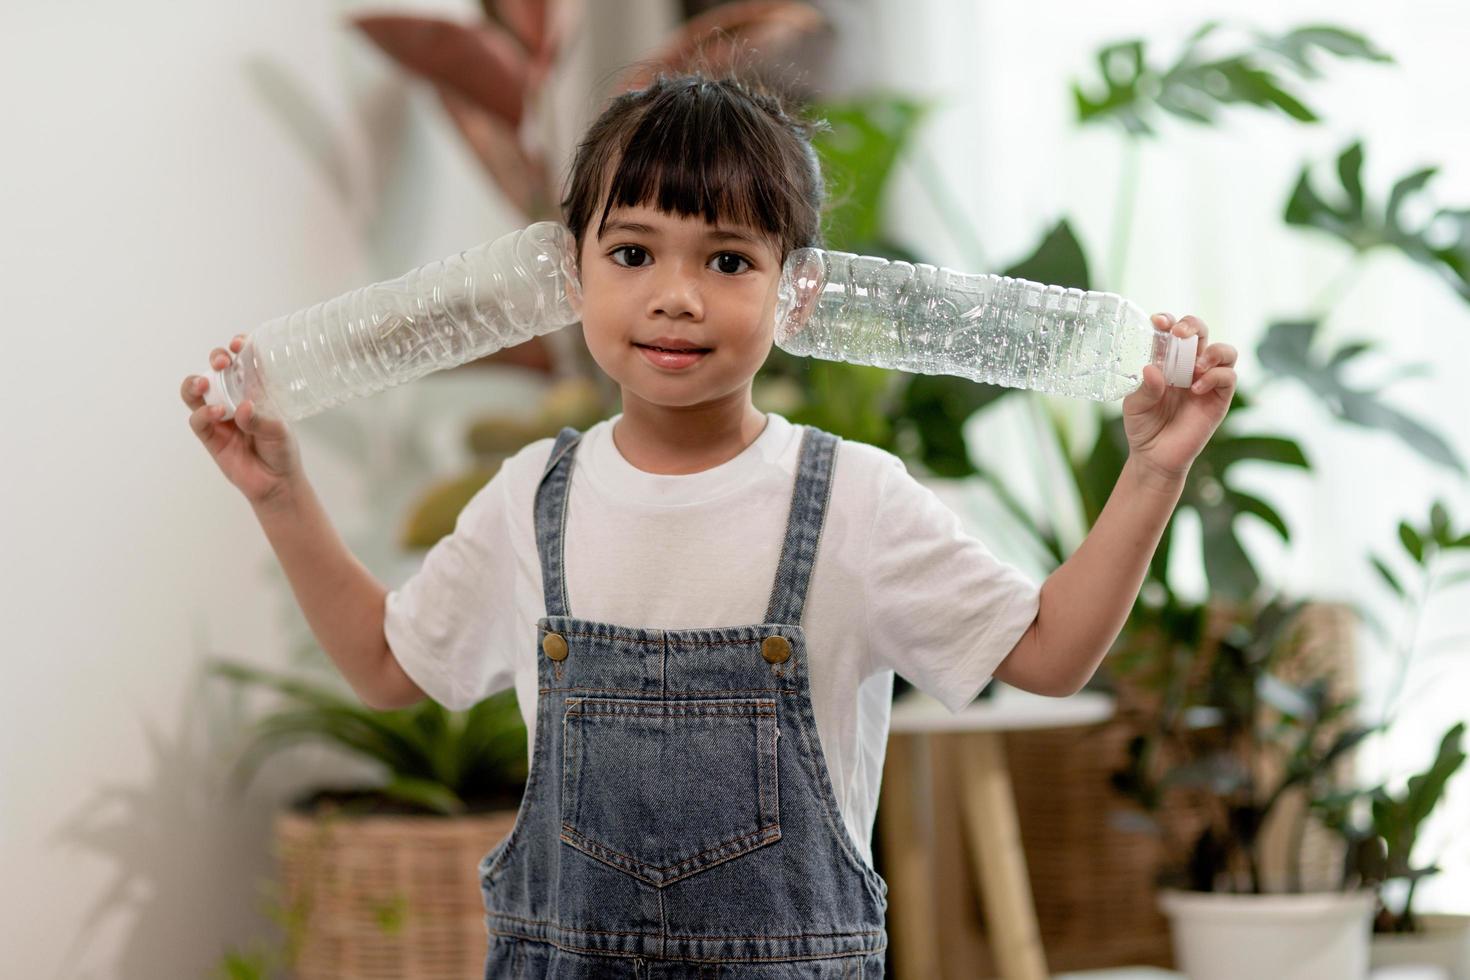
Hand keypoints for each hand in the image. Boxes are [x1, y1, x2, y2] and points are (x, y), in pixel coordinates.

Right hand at [182, 334, 301, 507]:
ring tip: (205, 384)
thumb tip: (243, 407)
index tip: (240, 343)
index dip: (239, 348)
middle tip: (221, 362)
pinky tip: (217, 413)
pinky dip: (203, 413)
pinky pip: (197, 419)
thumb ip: (261, 419)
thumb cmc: (282, 451)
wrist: (276, 483)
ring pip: (195, 391)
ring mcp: (218, 416)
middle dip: (215, 359)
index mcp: (253, 390)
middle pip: (214, 369)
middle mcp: (233, 398)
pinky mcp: (209, 436)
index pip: (243, 362)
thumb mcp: (280, 431)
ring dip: (196, 382)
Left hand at [1121, 313, 1236, 481]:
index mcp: (1167, 361)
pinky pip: (1228, 378)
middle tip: (1179, 334)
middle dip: (1192, 325)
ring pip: (1225, 351)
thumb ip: (1144, 388)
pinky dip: (1215, 377)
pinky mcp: (1219, 399)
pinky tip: (1195, 389)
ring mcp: (1206, 381)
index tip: (1158, 321)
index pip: (1172, 332)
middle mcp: (1189, 366)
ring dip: (1212, 352)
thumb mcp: (1134, 405)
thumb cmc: (1143, 426)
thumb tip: (1152, 368)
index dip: (1168, 321)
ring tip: (1195, 367)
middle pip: (1202, 332)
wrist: (1154, 456)